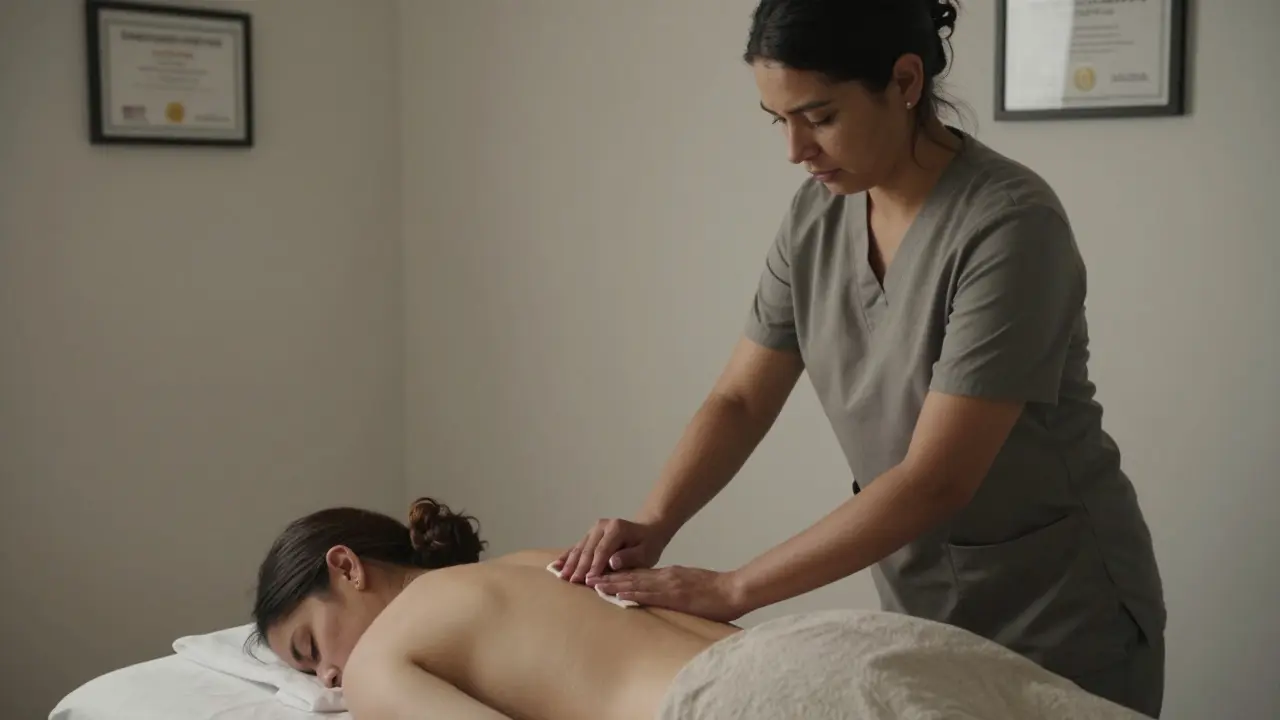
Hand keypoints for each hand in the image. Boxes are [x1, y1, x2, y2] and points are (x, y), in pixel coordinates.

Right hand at [553, 517, 672, 584]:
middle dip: (579, 566)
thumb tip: (612, 562)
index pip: (602, 550)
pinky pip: (577, 546)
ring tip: (561, 576)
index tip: (588, 580)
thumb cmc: (648, 545)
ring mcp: (594, 529)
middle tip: (572, 581)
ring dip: (570, 563)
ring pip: (580, 548)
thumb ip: (630, 557)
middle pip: (588, 549)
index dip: (595, 565)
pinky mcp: (590, 535)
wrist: (648, 531)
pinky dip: (567, 556)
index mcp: (616, 528)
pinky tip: (556, 565)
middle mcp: (602, 526)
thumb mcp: (646, 553)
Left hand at [590, 565, 746, 622]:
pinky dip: (631, 594)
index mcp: (669, 575)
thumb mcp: (690, 584)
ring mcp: (669, 585)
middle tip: (587, 578)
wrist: (733, 590)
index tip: (600, 576)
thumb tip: (661, 593)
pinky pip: (649, 595)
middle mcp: (665, 577)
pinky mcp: (675, 596)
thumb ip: (674, 588)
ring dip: (613, 585)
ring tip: (594, 585)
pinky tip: (618, 595)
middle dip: (608, 578)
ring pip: (635, 584)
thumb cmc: (716, 591)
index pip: (638, 575)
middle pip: (631, 577)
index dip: (617, 576)